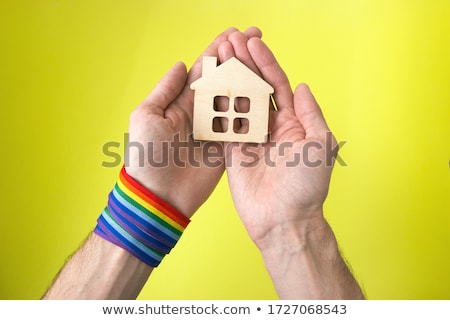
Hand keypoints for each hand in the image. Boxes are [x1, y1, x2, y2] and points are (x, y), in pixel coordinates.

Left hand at [125, 27, 262, 216]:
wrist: (159, 196)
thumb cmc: (146, 156)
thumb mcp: (146, 116)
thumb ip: (165, 89)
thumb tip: (181, 64)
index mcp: (182, 102)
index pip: (204, 69)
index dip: (218, 50)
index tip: (235, 32)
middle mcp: (202, 112)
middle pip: (224, 79)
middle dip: (239, 58)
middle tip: (256, 38)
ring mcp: (216, 129)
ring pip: (236, 99)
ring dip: (249, 78)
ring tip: (265, 58)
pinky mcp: (227, 146)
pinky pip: (242, 125)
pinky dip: (253, 109)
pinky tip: (266, 92)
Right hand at [219, 33, 335, 248]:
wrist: (283, 220)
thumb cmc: (307, 187)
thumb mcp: (319, 145)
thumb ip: (310, 114)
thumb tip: (302, 86)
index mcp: (292, 122)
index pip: (278, 85)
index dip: (266, 64)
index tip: (253, 44)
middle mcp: (270, 127)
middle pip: (255, 89)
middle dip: (243, 65)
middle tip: (230, 43)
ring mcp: (250, 138)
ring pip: (237, 102)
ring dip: (228, 79)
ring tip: (217, 57)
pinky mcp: (232, 151)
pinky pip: (223, 125)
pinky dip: (216, 105)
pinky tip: (208, 85)